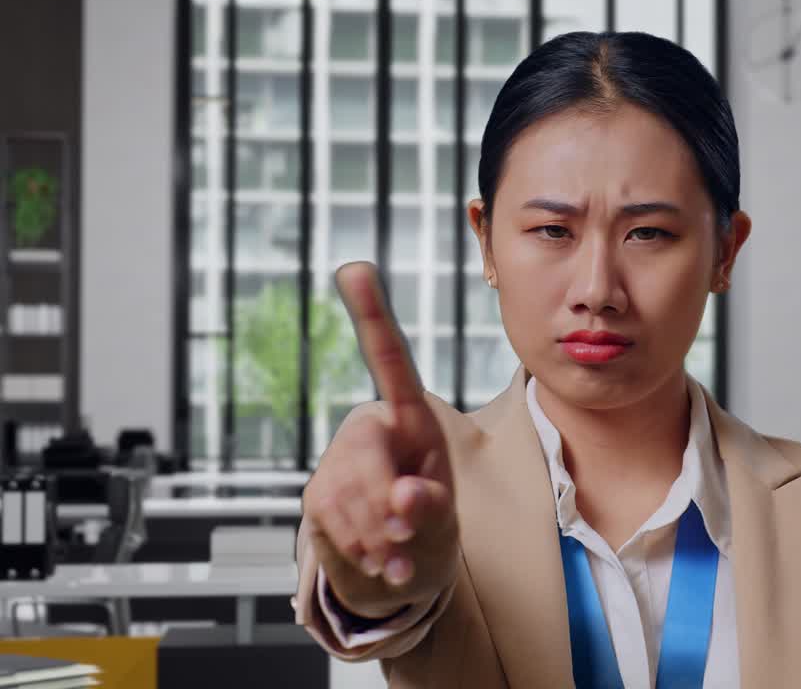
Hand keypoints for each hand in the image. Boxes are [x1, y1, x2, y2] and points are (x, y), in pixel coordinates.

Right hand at [302, 261, 457, 618]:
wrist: (399, 572)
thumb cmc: (430, 528)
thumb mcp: (444, 518)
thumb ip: (430, 507)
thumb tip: (406, 496)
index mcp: (408, 415)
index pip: (388, 360)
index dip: (371, 315)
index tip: (355, 268)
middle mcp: (367, 427)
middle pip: (363, 449)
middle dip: (385, 500)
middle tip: (406, 537)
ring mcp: (337, 461)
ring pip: (345, 491)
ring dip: (376, 535)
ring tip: (400, 560)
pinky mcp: (316, 495)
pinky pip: (331, 518)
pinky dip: (359, 548)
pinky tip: (380, 564)